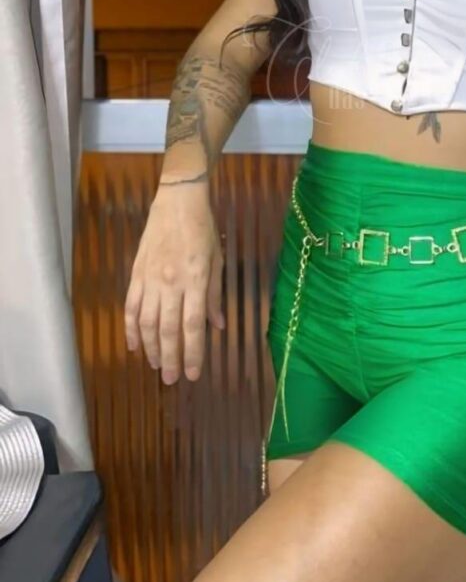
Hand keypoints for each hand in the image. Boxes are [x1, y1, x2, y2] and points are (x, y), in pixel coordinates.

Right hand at [124, 183, 224, 383]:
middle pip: (168, 329)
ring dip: (150, 347)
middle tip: (172, 379)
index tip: (193, 374)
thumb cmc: (204, 230)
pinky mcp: (136, 274)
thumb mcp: (218, 260)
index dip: (193, 352)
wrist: (177, 202)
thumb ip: (215, 295)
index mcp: (196, 280)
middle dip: (170, 358)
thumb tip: (218, 326)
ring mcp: (150, 279)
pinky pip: (131, 306)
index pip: (193, 325)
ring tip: (156, 365)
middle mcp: (171, 283)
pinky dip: (131, 328)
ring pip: (146, 322)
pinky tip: (134, 344)